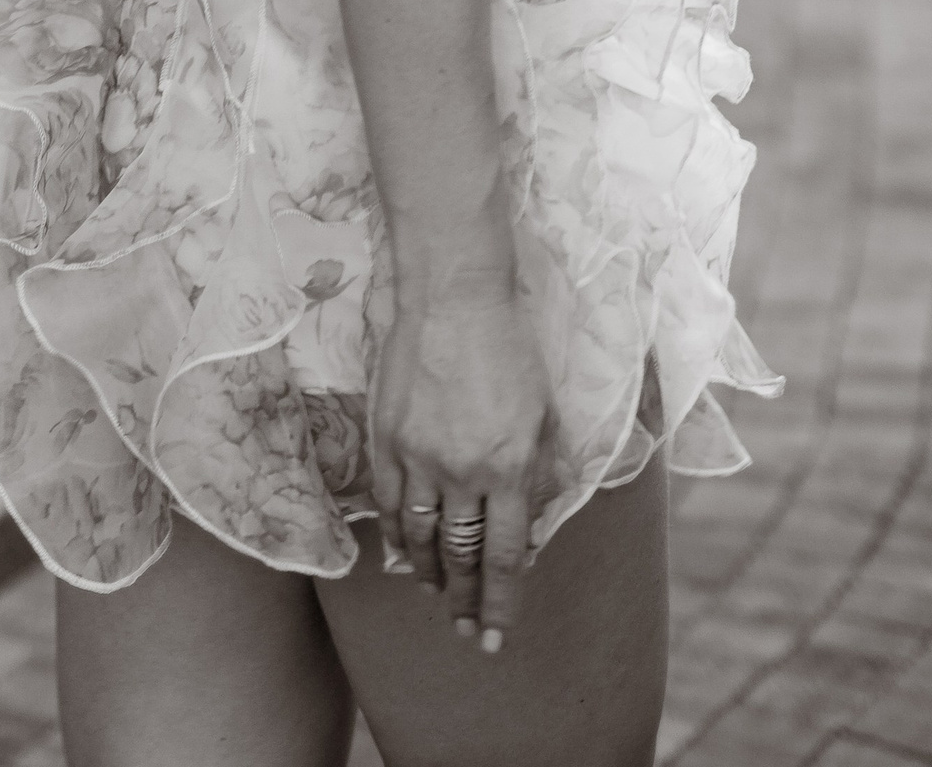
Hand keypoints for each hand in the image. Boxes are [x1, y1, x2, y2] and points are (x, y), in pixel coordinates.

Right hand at [372, 286, 553, 651]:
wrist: (454, 295)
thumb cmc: (509, 347)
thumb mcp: (545, 413)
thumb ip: (540, 473)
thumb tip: (532, 527)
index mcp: (509, 468)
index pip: (508, 556)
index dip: (503, 602)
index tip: (498, 636)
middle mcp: (462, 471)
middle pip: (462, 556)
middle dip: (467, 601)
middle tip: (468, 633)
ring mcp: (419, 456)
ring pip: (421, 537)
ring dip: (430, 576)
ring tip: (437, 599)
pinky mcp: (387, 436)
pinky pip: (389, 502)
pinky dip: (395, 535)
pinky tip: (401, 553)